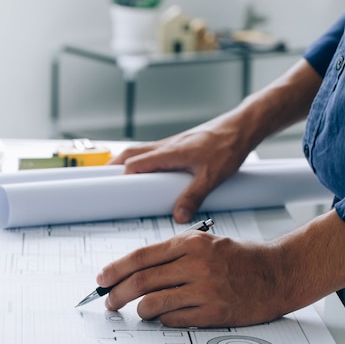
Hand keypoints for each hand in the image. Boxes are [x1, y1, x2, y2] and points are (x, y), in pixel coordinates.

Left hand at [97, 230, 289, 327]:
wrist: (277, 273)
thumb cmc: (239, 257)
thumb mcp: (205, 242)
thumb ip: (171, 253)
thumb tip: (132, 270)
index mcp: (190, 243)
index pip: (141, 257)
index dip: (115, 269)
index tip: (102, 278)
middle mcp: (196, 265)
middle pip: (141, 281)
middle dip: (118, 293)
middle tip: (109, 301)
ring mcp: (206, 290)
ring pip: (154, 303)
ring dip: (138, 310)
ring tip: (138, 311)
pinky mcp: (214, 312)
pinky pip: (174, 320)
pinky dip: (162, 319)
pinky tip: (164, 316)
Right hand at [109, 121, 251, 223]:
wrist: (242, 127)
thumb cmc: (228, 146)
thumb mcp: (211, 176)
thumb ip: (193, 197)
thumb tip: (178, 216)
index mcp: (169, 153)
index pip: (134, 164)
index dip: (121, 176)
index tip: (111, 189)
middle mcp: (166, 146)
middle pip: (129, 153)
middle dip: (113, 165)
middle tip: (102, 179)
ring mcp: (170, 143)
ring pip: (139, 150)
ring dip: (126, 161)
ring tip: (118, 175)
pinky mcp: (178, 143)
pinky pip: (151, 150)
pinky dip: (141, 159)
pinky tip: (147, 169)